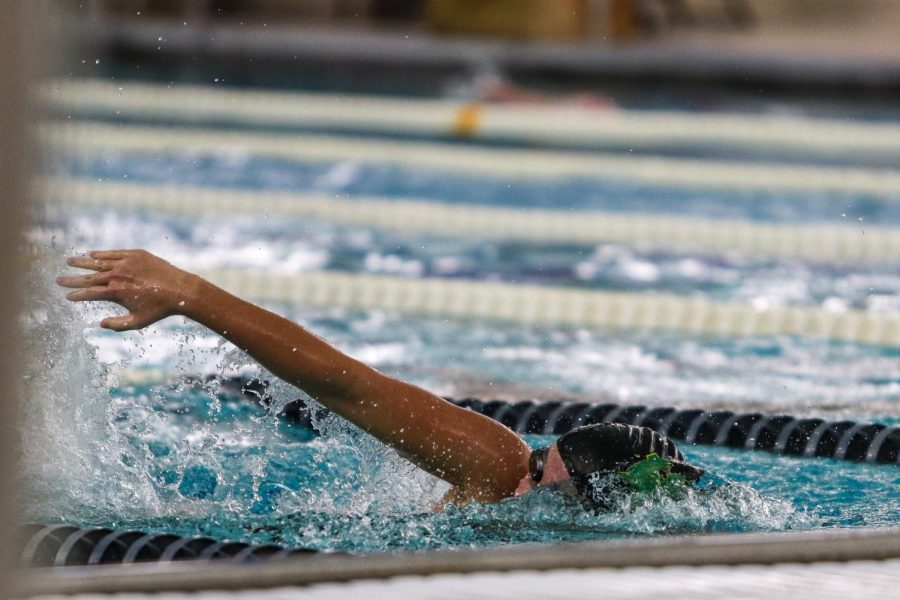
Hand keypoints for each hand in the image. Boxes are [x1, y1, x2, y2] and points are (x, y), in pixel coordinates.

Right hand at [57, 249, 198, 330]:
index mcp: (115, 292)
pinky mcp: (136, 255)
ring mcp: (126, 263)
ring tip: (70, 261)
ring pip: (99, 261)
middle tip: (58, 279)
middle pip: (89, 277)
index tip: (67, 296)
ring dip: (83, 262)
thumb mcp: (138, 322)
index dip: (76, 295)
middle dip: (72, 278)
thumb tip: (100, 324)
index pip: (89, 293)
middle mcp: (117, 275)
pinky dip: (102, 254)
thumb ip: (117, 325)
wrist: (180, 290)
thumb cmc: (159, 309)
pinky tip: (92, 254)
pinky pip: (115, 253)